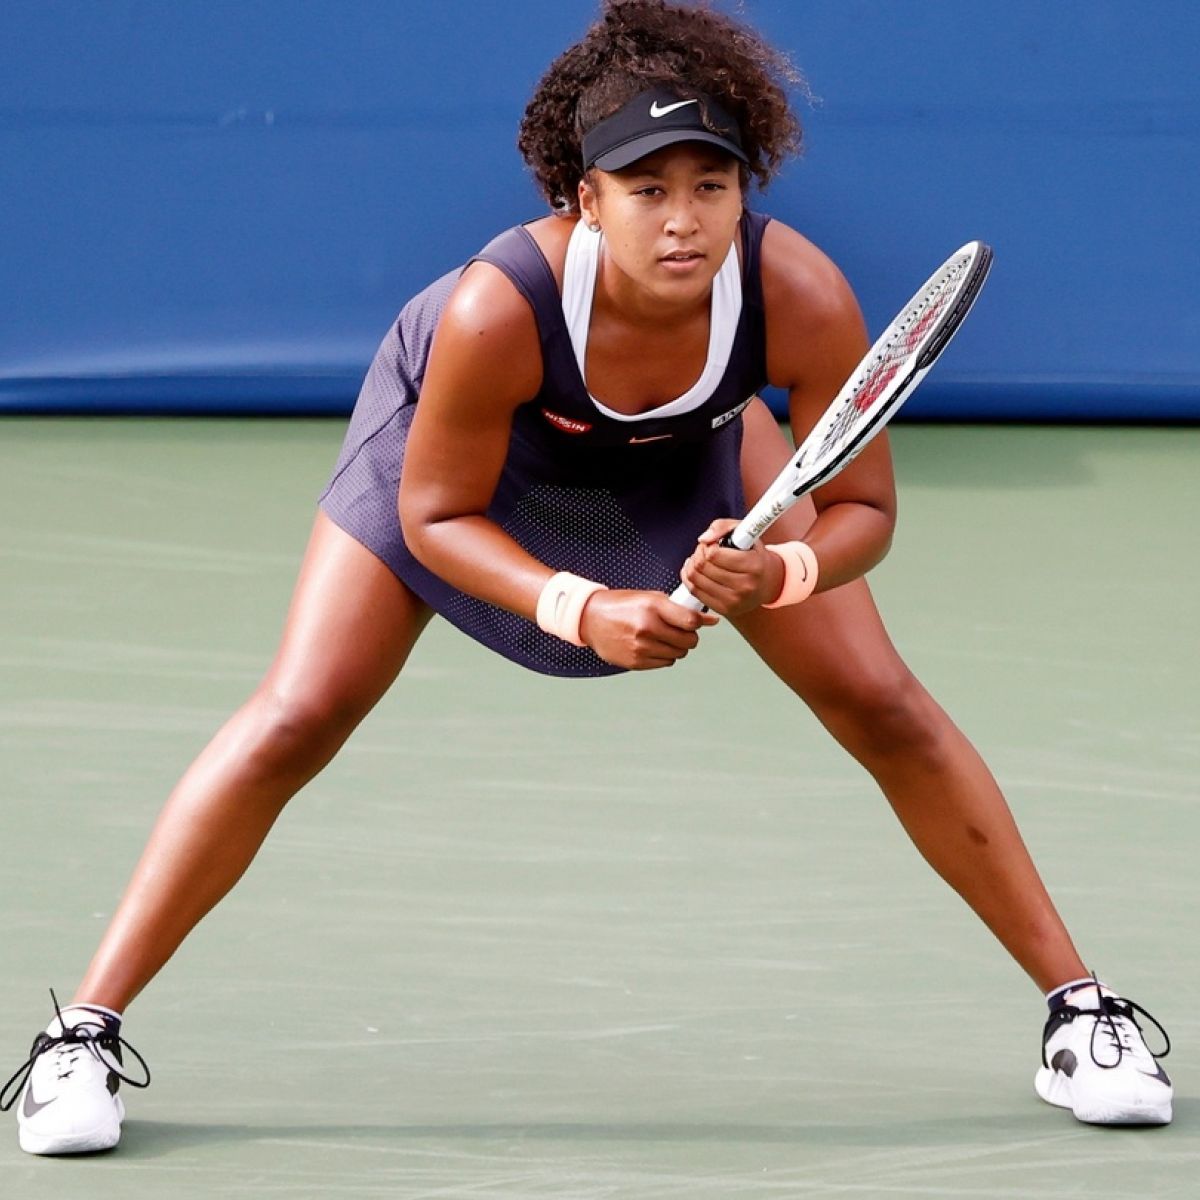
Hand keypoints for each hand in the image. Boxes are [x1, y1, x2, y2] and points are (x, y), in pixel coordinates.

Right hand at [578, 589, 718, 669]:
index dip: (697, 623)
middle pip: (688, 641)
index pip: (691, 621)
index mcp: (652, 607)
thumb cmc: (623, 605)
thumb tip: (712, 620)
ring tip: (663, 637)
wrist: (590, 618)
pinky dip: (664, 656)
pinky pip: (665, 663)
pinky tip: (653, 645)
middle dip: (689, 636)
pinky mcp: (635, 662)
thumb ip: (679, 608)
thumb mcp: (649, 598)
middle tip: (680, 631)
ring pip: (679, 654)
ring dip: (677, 647)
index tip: (692, 621)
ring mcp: (641, 647)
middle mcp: (647, 628)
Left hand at [677, 519, 784, 615]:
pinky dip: (689, 578)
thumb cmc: (753, 554)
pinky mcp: (724, 610)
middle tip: (705, 550)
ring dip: (692, 564)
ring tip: (701, 559)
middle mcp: (745, 586)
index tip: (713, 544)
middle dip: (699, 553)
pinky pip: (694, 591)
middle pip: (702, 566)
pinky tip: (696, 570)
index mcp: (754, 566)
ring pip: (695, 579)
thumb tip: (703, 539)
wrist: (768, 582)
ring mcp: (734, 601)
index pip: (714, 555)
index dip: (708, 546)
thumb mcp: (744, 531)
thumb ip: (722, 526)